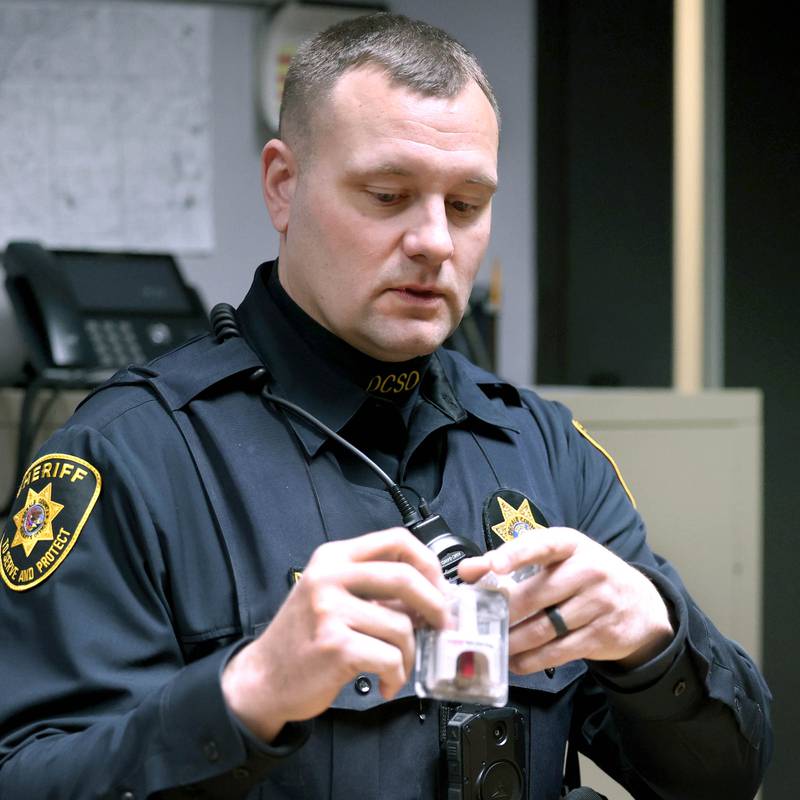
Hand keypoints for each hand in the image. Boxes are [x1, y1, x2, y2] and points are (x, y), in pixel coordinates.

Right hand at [222, 528, 447, 741]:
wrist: (263, 677)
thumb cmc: (305, 638)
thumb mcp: (333, 595)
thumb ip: (375, 588)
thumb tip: (431, 593)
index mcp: (334, 556)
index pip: (396, 539)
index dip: (428, 562)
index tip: (439, 587)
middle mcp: (330, 576)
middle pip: (405, 577)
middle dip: (435, 604)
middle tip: (441, 625)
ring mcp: (329, 609)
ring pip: (401, 625)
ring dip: (409, 653)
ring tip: (396, 666)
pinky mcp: (335, 645)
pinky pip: (389, 657)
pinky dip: (396, 675)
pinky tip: (384, 682)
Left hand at [457, 528, 673, 674]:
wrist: (641, 604)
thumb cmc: (585, 576)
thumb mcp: (557, 559)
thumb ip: (513, 560)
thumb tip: (467, 571)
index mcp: (570, 544)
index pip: (541, 545)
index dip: (515, 555)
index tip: (492, 566)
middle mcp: (588, 570)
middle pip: (536, 595)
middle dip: (503, 613)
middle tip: (476, 624)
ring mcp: (599, 603)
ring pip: (544, 628)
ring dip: (514, 641)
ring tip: (493, 646)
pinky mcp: (603, 634)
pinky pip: (560, 651)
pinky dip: (533, 660)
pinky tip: (516, 662)